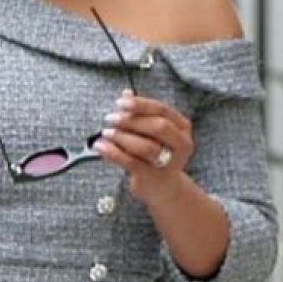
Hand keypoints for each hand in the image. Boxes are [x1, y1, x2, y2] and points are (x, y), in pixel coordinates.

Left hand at [93, 89, 193, 204]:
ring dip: (122, 137)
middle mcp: (181, 145)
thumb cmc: (157, 155)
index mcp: (182, 128)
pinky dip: (112, 153)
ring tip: (105, 133)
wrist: (163, 188)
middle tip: (111, 118)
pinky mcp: (152, 177)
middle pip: (158, 127)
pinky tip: (100, 146)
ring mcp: (169, 162)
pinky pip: (131, 162)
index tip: (121, 102)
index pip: (162, 110)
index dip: (141, 104)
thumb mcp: (153, 133)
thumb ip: (142, 114)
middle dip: (131, 120)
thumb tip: (125, 93)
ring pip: (145, 146)